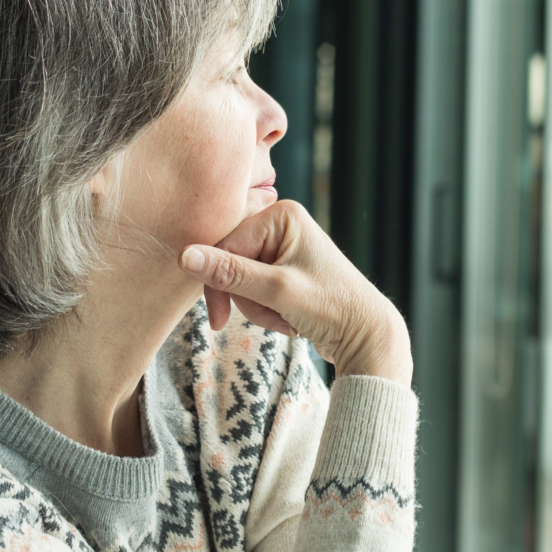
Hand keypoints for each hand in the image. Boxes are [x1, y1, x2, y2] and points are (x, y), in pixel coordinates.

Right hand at [180, 200, 412, 384]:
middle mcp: (282, 224)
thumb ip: (230, 273)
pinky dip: (266, 310)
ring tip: (287, 319)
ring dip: (258, 308)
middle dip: (247, 298)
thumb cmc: (332, 307)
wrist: (367, 335)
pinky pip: (255, 289)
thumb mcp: (277, 291)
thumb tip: (184, 257)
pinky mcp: (285, 268)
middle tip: (274, 316)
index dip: (218, 284)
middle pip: (231, 262)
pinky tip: (290, 319)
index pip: (225, 245)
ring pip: (240, 280)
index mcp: (282, 215)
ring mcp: (284, 246)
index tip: (218, 320)